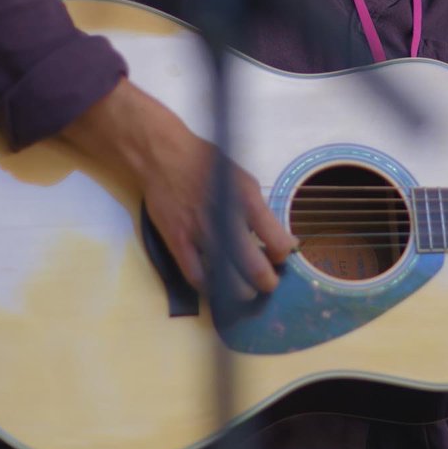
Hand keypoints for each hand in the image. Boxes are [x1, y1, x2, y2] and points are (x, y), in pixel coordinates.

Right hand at [142, 128, 295, 298]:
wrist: (163, 157)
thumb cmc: (206, 163)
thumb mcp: (241, 178)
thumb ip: (257, 208)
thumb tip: (273, 235)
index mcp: (246, 200)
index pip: (276, 241)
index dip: (283, 255)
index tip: (281, 256)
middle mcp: (225, 220)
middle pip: (255, 268)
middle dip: (267, 281)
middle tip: (268, 282)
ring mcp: (199, 234)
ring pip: (227, 279)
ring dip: (242, 291)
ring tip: (247, 290)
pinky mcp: (177, 243)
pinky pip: (196, 276)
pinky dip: (210, 289)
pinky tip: (218, 289)